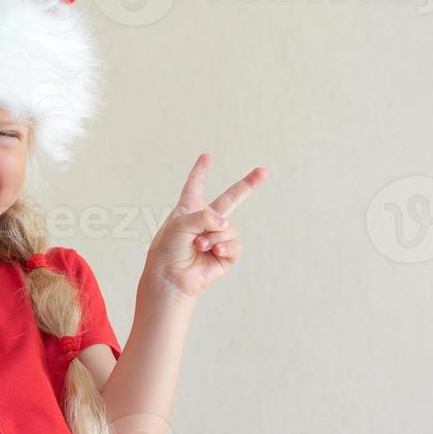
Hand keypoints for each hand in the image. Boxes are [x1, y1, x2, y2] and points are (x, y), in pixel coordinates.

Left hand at [144, 153, 268, 299]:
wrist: (170, 277)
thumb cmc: (169, 248)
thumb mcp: (181, 223)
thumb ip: (205, 217)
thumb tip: (226, 225)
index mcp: (189, 208)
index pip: (196, 185)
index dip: (201, 170)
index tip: (207, 156)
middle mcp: (205, 220)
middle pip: (231, 198)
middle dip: (248, 185)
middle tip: (264, 171)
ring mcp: (216, 237)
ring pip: (228, 228)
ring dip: (214, 236)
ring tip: (198, 245)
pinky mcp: (225, 255)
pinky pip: (234, 245)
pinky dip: (224, 247)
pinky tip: (213, 252)